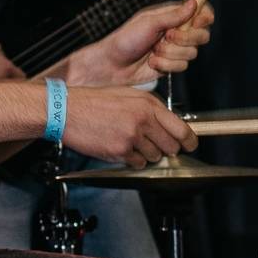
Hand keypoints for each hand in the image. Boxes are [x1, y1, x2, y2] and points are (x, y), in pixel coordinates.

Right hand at [61, 84, 197, 167]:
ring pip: (154, 157)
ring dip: (147, 154)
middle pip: (171, 146)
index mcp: (147, 104)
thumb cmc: (93, 102)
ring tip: (129, 142)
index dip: (189, 141)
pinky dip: (132, 160)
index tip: (190, 145)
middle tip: (156, 146)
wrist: (66, 111)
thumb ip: (149, 108)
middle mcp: (143, 120)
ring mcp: (132, 137)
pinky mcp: (120, 151)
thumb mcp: (127, 94)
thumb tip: (167, 124)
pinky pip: (137, 163)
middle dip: (166, 149)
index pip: (180, 128)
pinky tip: (120, 147)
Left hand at [65, 0, 214, 86]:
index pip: (200, 12)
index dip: (205, 16)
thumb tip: (194, 2)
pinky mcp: (172, 65)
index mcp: (172, 16)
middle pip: (202, 35)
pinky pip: (182, 66)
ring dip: (170, 53)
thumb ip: (174, 15)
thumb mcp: (149, 23)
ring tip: (153, 50)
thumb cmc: (126, 39)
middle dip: (185, 38)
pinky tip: (152, 62)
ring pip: (192, 53)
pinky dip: (166, 65)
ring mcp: (176, 49)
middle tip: (167, 36)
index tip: (199, 21)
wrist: (113, 65)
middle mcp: (177, 31)